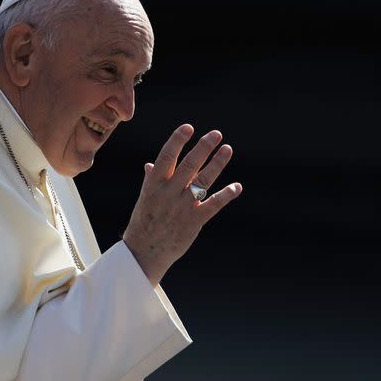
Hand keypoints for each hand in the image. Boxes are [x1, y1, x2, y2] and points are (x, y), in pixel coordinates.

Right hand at [122, 124, 242, 285]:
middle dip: (203, 147)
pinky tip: (236, 186)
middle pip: (189, 165)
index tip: (189, 128)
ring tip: (227, 149)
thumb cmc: (144, 223)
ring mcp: (181, 207)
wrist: (144, 252)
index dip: (177, 141)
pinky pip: (213, 204)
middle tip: (216, 134)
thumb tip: (151, 164)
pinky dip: (226, 194)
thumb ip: (150, 180)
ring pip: (203, 181)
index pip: (166, 157)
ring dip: (217, 164)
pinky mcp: (193, 221)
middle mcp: (168, 193)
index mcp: (153, 184)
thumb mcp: (145, 199)